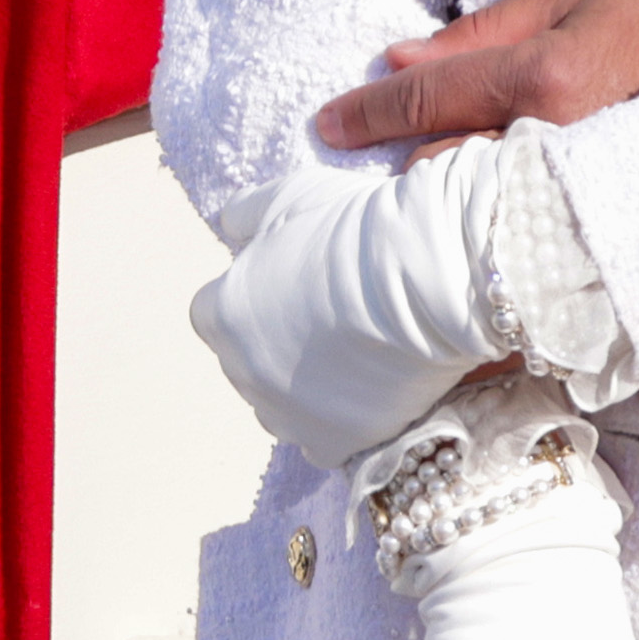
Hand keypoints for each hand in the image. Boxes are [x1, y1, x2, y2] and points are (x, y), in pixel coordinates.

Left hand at [188, 151, 497, 469]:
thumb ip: (246, 215)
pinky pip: (320, 441)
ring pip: (279, 405)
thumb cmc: (353, 230)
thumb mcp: (289, 197)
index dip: (253, 294)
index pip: (214, 311)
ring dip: (302, 386)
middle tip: (331, 310)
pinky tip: (366, 391)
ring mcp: (286, 413)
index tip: (292, 280)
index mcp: (222, 314)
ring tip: (352, 351)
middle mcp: (242, 372)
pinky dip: (336, 422)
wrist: (424, 277)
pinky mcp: (332, 442)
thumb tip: (230, 229)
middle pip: (247, 360)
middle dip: (275, 339)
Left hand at [316, 0, 638, 424]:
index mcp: (545, 81)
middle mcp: (556, 155)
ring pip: (479, 258)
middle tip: (372, 202)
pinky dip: (520, 344)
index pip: (427, 99)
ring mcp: (589, 221)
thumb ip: (486, 31)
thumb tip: (399, 58)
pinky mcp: (624, 270)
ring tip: (412, 278)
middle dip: (398, 192)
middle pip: (438, 186)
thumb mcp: (583, 2)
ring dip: (439, 268)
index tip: (328, 125)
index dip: (367, 111)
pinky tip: (487, 361)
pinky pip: (554, 318)